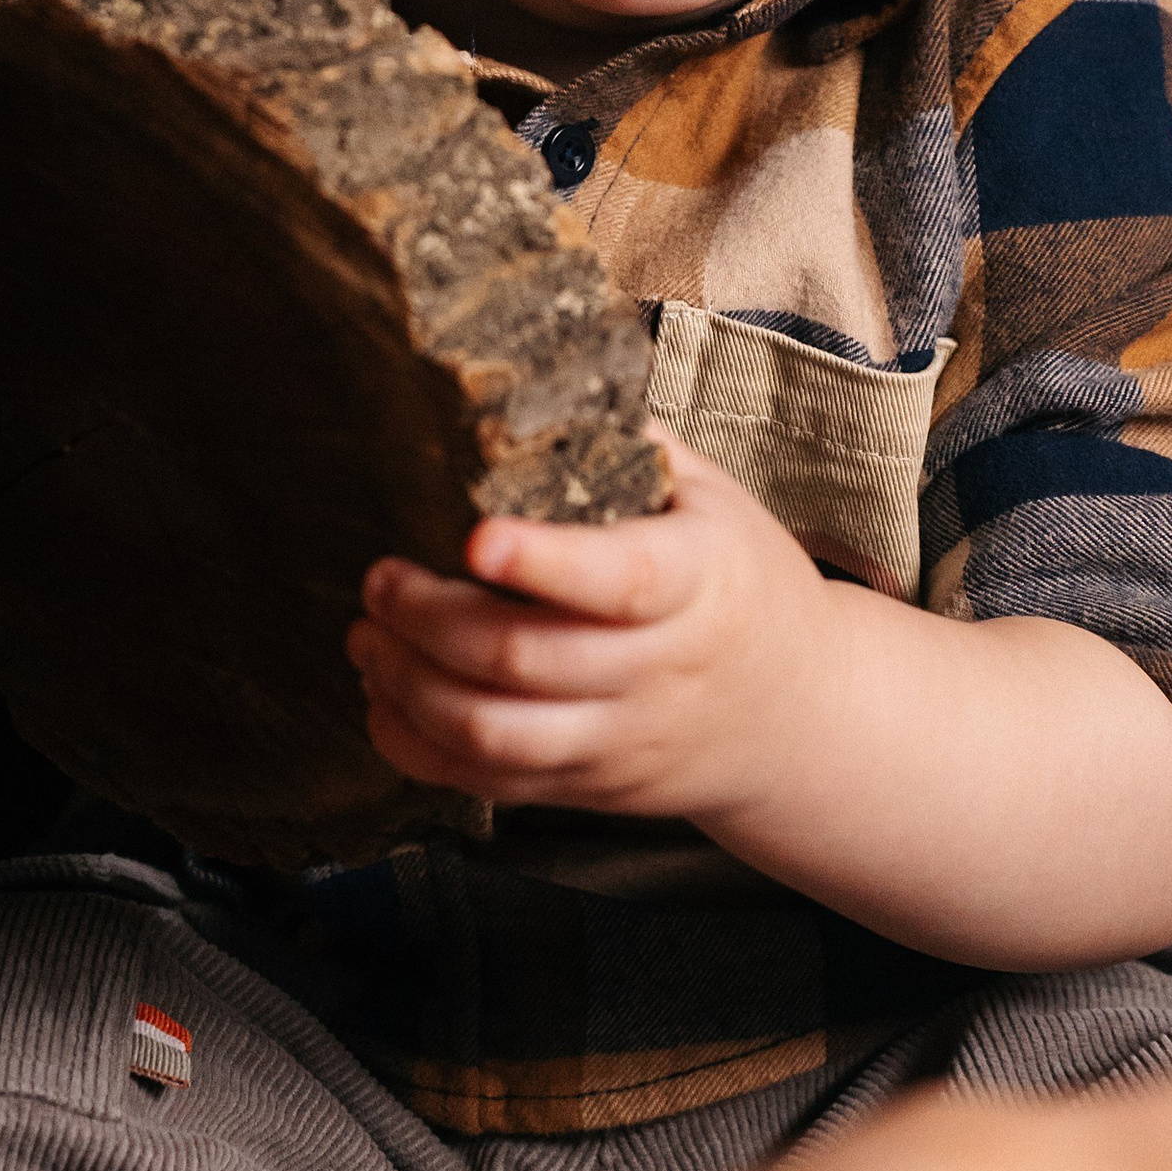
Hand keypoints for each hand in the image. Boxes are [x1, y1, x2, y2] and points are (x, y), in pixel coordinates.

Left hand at [352, 435, 825, 824]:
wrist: (804, 710)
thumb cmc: (744, 582)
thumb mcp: (716, 500)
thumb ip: (629, 446)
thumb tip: (530, 384)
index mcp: (696, 581)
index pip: (618, 579)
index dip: (543, 561)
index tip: (475, 537)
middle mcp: (658, 670)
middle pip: (524, 657)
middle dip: (427, 617)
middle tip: (381, 578)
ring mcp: (621, 738)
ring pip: (493, 734)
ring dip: (407, 685)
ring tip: (368, 637)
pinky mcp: (589, 787)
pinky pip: (487, 783)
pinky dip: (417, 746)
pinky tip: (387, 698)